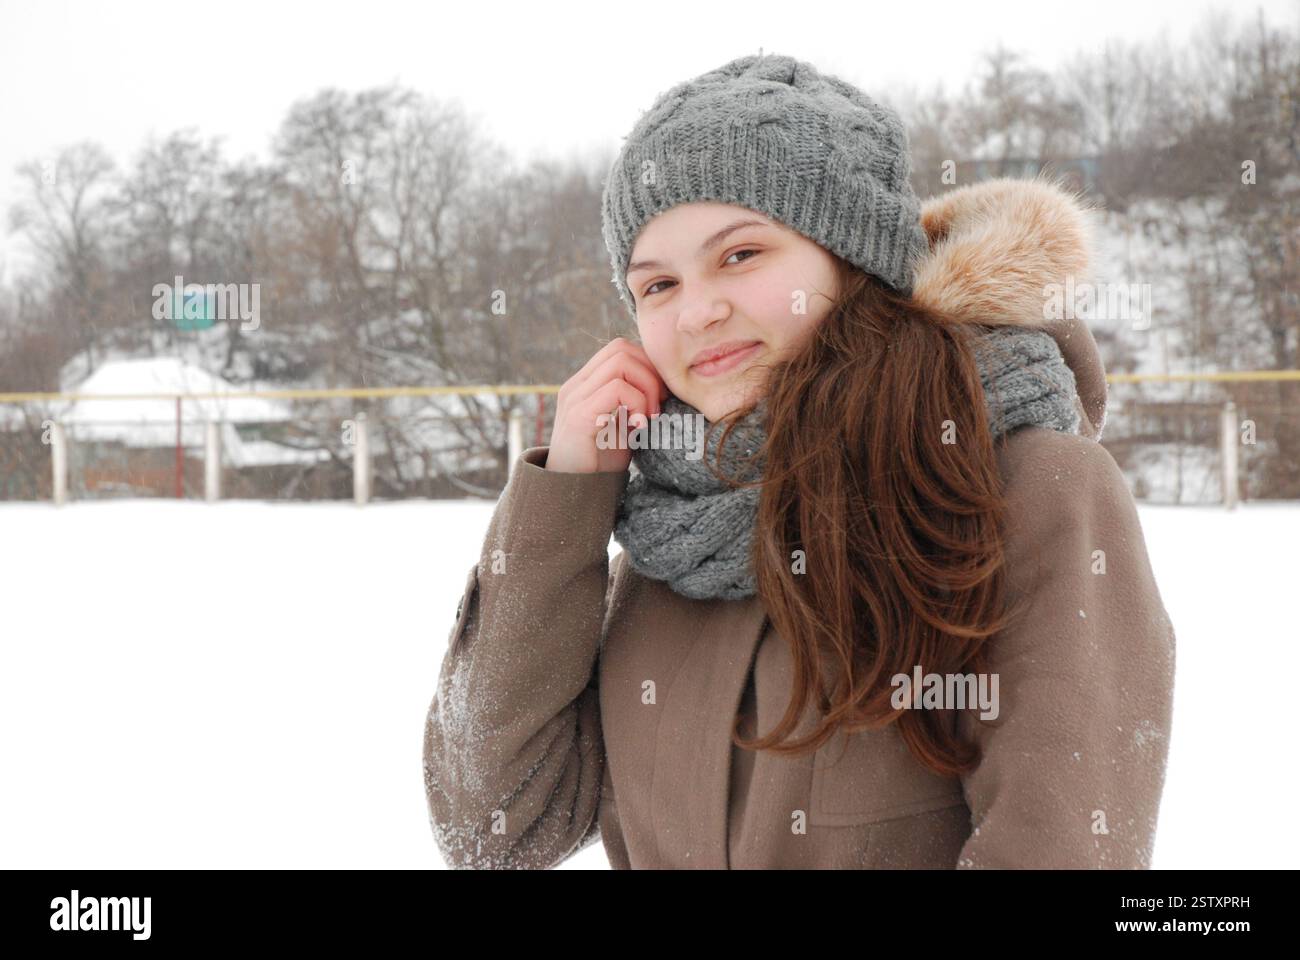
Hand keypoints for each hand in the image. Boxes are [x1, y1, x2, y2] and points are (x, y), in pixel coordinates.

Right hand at [546, 338, 668, 473]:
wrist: (573, 493)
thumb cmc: (600, 462)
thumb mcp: (623, 424)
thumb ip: (635, 402)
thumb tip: (667, 386)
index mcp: (585, 384)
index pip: (620, 349)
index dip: (647, 366)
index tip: (659, 398)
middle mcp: (576, 385)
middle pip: (622, 349)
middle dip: (650, 375)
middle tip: (657, 408)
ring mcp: (574, 398)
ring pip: (620, 362)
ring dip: (646, 388)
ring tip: (648, 418)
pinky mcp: (578, 416)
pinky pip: (615, 389)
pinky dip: (636, 404)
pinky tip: (638, 428)